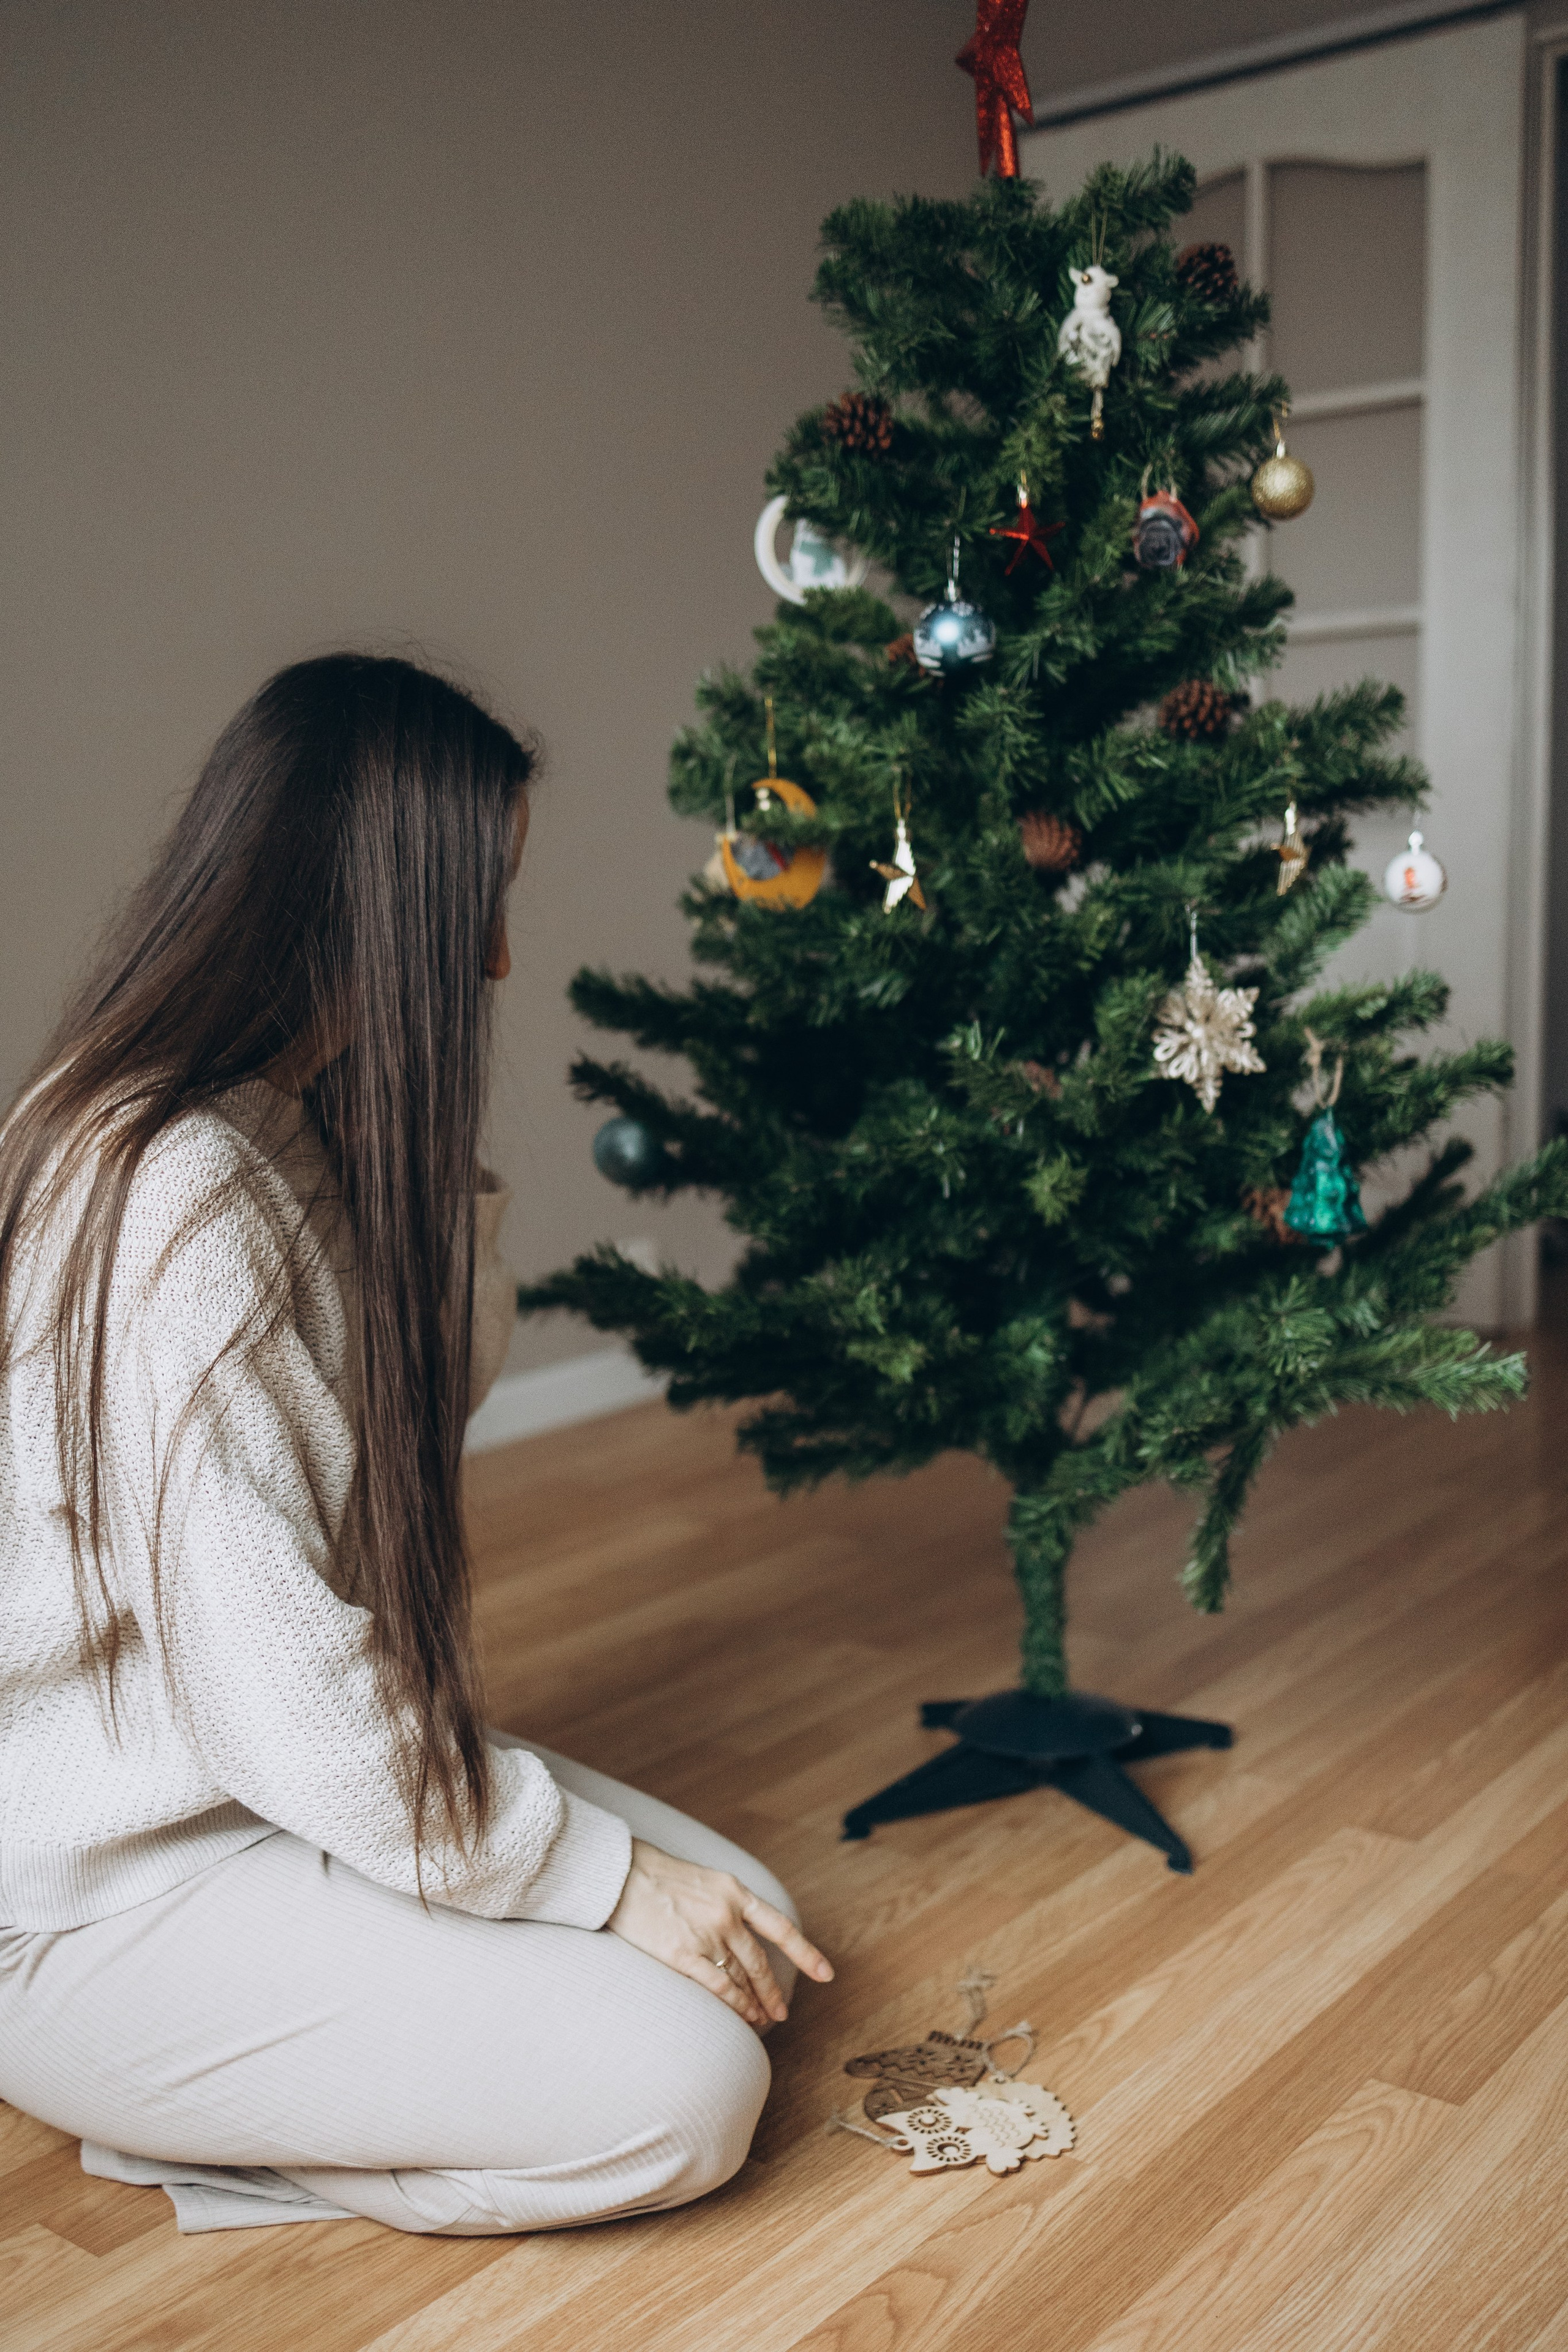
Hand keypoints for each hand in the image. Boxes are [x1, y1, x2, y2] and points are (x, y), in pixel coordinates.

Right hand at [605, 1839, 833, 2030]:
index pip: (780, 1927)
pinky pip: (718, 1987)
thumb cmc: (658, 1874)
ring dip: (753, 2002)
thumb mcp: (705, 1880)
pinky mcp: (682, 1955)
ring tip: (760, 2018)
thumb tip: (742, 1934)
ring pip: (741, 1978)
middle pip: (760, 1963)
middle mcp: (727, 1915)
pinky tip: (742, 2015)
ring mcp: (706, 1936)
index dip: (806, 1953)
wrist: (621, 1873)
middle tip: (781, 2012)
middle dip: (773, 1992)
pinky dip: (734, 2005)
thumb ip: (727, 1904)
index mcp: (735, 1892)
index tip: (825, 1973)